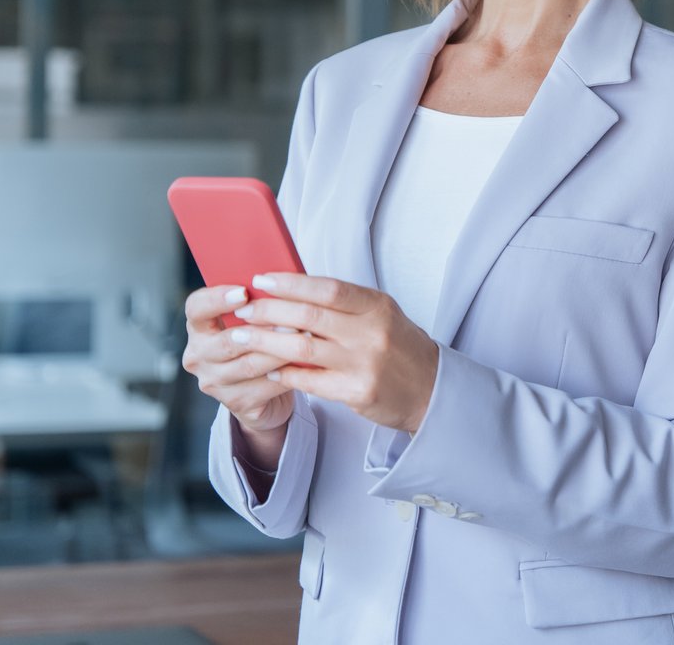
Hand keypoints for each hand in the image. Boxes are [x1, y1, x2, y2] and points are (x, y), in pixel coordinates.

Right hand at [181, 283, 293, 434]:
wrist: (265, 391)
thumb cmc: (262, 342)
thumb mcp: (255, 320)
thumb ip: (259, 301)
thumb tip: (283, 276)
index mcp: (199, 327)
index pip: (196, 308)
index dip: (217, 299)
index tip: (243, 292)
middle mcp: (198, 356)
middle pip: (227, 341)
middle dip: (263, 329)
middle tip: (292, 319)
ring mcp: (214, 382)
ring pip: (250, 364)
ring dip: (280, 350)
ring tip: (306, 337)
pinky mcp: (236, 402)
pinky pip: (266, 385)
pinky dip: (288, 373)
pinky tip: (306, 363)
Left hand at [225, 272, 440, 434]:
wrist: (432, 389)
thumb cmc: (400, 348)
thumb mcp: (382, 315)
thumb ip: (344, 304)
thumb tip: (293, 291)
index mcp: (377, 306)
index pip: (327, 288)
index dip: (291, 283)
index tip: (262, 280)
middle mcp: (371, 332)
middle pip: (308, 316)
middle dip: (268, 311)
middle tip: (243, 310)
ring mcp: (364, 363)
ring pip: (301, 347)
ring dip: (265, 341)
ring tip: (242, 338)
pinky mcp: (357, 392)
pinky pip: (309, 381)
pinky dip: (284, 374)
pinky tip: (268, 370)